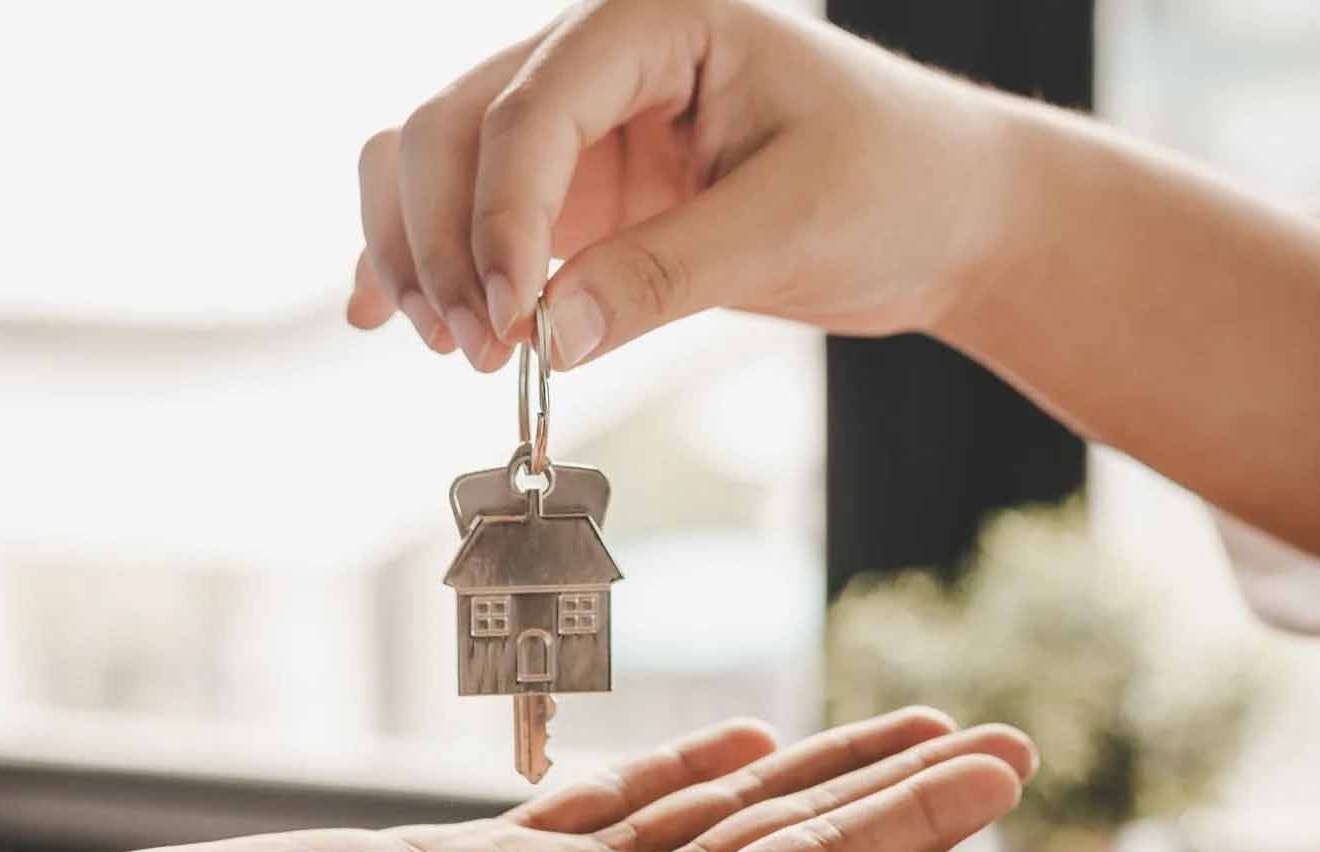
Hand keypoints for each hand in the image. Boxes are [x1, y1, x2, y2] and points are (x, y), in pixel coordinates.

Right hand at [0, 710, 1034, 851]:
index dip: (911, 819)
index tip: (1005, 755)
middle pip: (778, 849)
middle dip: (887, 790)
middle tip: (989, 732)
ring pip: (705, 826)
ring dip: (799, 775)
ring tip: (884, 730)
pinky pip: (609, 819)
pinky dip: (677, 777)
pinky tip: (723, 750)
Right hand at [346, 0, 1013, 369]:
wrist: (945, 213)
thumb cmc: (898, 182)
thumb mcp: (792, 224)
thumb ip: (665, 275)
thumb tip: (546, 338)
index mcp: (653, 19)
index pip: (531, 107)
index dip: (501, 216)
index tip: (508, 317)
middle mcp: (594, 58)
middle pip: (451, 127)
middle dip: (443, 241)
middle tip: (478, 350)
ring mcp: (575, 128)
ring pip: (431, 163)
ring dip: (414, 252)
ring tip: (452, 346)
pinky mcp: (574, 194)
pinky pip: (466, 215)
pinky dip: (417, 259)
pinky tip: (374, 314)